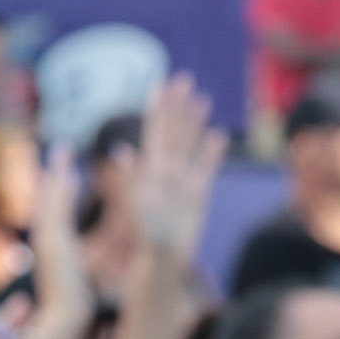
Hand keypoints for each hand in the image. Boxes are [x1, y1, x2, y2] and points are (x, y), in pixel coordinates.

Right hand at [28, 145, 85, 307]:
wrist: (64, 316)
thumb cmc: (64, 306)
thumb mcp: (68, 281)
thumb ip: (66, 268)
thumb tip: (71, 268)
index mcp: (53, 247)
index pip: (53, 212)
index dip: (56, 191)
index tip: (63, 174)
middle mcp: (48, 239)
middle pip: (50, 199)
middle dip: (55, 174)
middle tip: (62, 150)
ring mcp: (50, 239)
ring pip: (52, 199)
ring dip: (58, 174)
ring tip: (65, 151)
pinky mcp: (55, 242)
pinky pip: (58, 208)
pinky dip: (62, 189)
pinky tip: (69, 173)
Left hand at [131, 73, 227, 263]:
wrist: (165, 260)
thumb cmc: (148, 237)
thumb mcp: (138, 206)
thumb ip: (132, 178)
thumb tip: (121, 151)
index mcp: (152, 169)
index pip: (156, 131)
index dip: (159, 108)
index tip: (161, 84)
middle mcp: (167, 170)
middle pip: (174, 131)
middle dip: (179, 105)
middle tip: (185, 78)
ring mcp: (183, 180)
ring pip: (190, 144)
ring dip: (195, 123)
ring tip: (202, 100)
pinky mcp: (198, 194)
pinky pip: (206, 167)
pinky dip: (211, 152)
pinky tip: (218, 136)